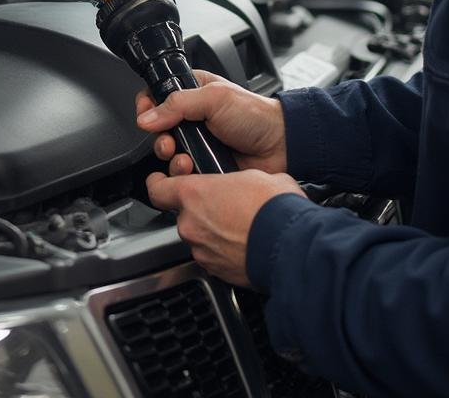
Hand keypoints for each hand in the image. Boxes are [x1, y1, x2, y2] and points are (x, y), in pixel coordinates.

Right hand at [135, 71, 286, 176]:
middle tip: (168, 142)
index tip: (146, 114)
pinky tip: (192, 169)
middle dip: (159, 138)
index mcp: (193, 91)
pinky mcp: (204, 164)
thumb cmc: (256, 115)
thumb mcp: (214, 98)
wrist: (281, 145)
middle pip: (159, 128)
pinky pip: (183, 172)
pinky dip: (183, 173)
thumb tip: (147, 117)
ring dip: (170, 158)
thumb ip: (177, 104)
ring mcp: (198, 141)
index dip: (148, 105)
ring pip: (169, 153)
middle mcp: (192, 116)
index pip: (157, 94)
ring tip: (182, 158)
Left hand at [146, 168, 305, 284]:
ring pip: (199, 237)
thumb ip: (238, 179)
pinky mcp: (216, 272)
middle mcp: (191, 223)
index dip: (158, 183)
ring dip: (213, 232)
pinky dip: (223, 252)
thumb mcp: (257, 175)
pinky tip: (244, 244)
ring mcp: (202, 250)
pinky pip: (213, 257)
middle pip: (183, 214)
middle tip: (223, 205)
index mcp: (194, 194)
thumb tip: (247, 183)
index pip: (157, 189)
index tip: (160, 180)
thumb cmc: (274, 207)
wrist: (291, 246)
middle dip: (200, 210)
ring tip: (239, 226)